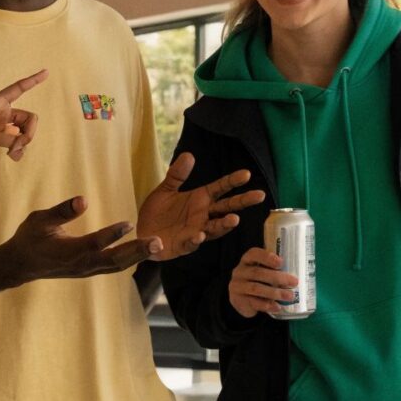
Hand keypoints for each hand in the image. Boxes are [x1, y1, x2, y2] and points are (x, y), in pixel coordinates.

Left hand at [0, 70, 46, 172]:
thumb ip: (5, 139)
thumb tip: (22, 143)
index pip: (18, 88)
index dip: (33, 80)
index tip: (46, 72)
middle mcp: (1, 111)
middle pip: (28, 118)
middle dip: (28, 133)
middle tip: (19, 146)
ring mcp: (1, 123)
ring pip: (23, 130)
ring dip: (22, 143)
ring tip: (14, 154)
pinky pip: (15, 139)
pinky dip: (17, 147)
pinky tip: (13, 156)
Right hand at [0, 196, 155, 281]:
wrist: (20, 265)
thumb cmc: (29, 239)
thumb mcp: (40, 220)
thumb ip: (62, 211)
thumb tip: (82, 199)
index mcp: (68, 252)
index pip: (94, 243)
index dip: (112, 234)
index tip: (129, 223)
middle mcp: (81, 265)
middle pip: (114, 260)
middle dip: (137, 251)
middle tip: (157, 243)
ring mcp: (86, 271)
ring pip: (117, 266)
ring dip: (137, 256)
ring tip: (156, 246)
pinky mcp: (88, 271)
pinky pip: (112, 267)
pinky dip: (129, 260)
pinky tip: (141, 252)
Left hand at [139, 154, 265, 260]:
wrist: (141, 233)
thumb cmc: (158, 212)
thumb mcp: (166, 189)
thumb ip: (177, 174)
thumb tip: (189, 155)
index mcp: (200, 199)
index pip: (221, 188)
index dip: (233, 181)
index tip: (247, 174)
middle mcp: (202, 215)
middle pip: (226, 208)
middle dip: (243, 202)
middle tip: (259, 195)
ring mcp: (196, 231)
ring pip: (215, 228)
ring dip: (224, 225)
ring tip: (234, 219)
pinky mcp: (184, 245)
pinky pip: (192, 243)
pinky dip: (196, 240)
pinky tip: (199, 235)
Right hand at [228, 247, 298, 317]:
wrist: (243, 300)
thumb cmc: (258, 282)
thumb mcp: (263, 272)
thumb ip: (274, 270)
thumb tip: (296, 274)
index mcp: (247, 261)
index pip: (254, 254)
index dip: (267, 257)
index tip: (281, 262)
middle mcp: (240, 272)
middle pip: (258, 273)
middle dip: (277, 277)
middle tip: (294, 282)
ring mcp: (237, 287)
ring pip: (256, 288)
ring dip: (275, 292)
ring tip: (290, 296)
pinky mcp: (239, 301)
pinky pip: (254, 303)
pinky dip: (267, 305)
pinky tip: (277, 307)